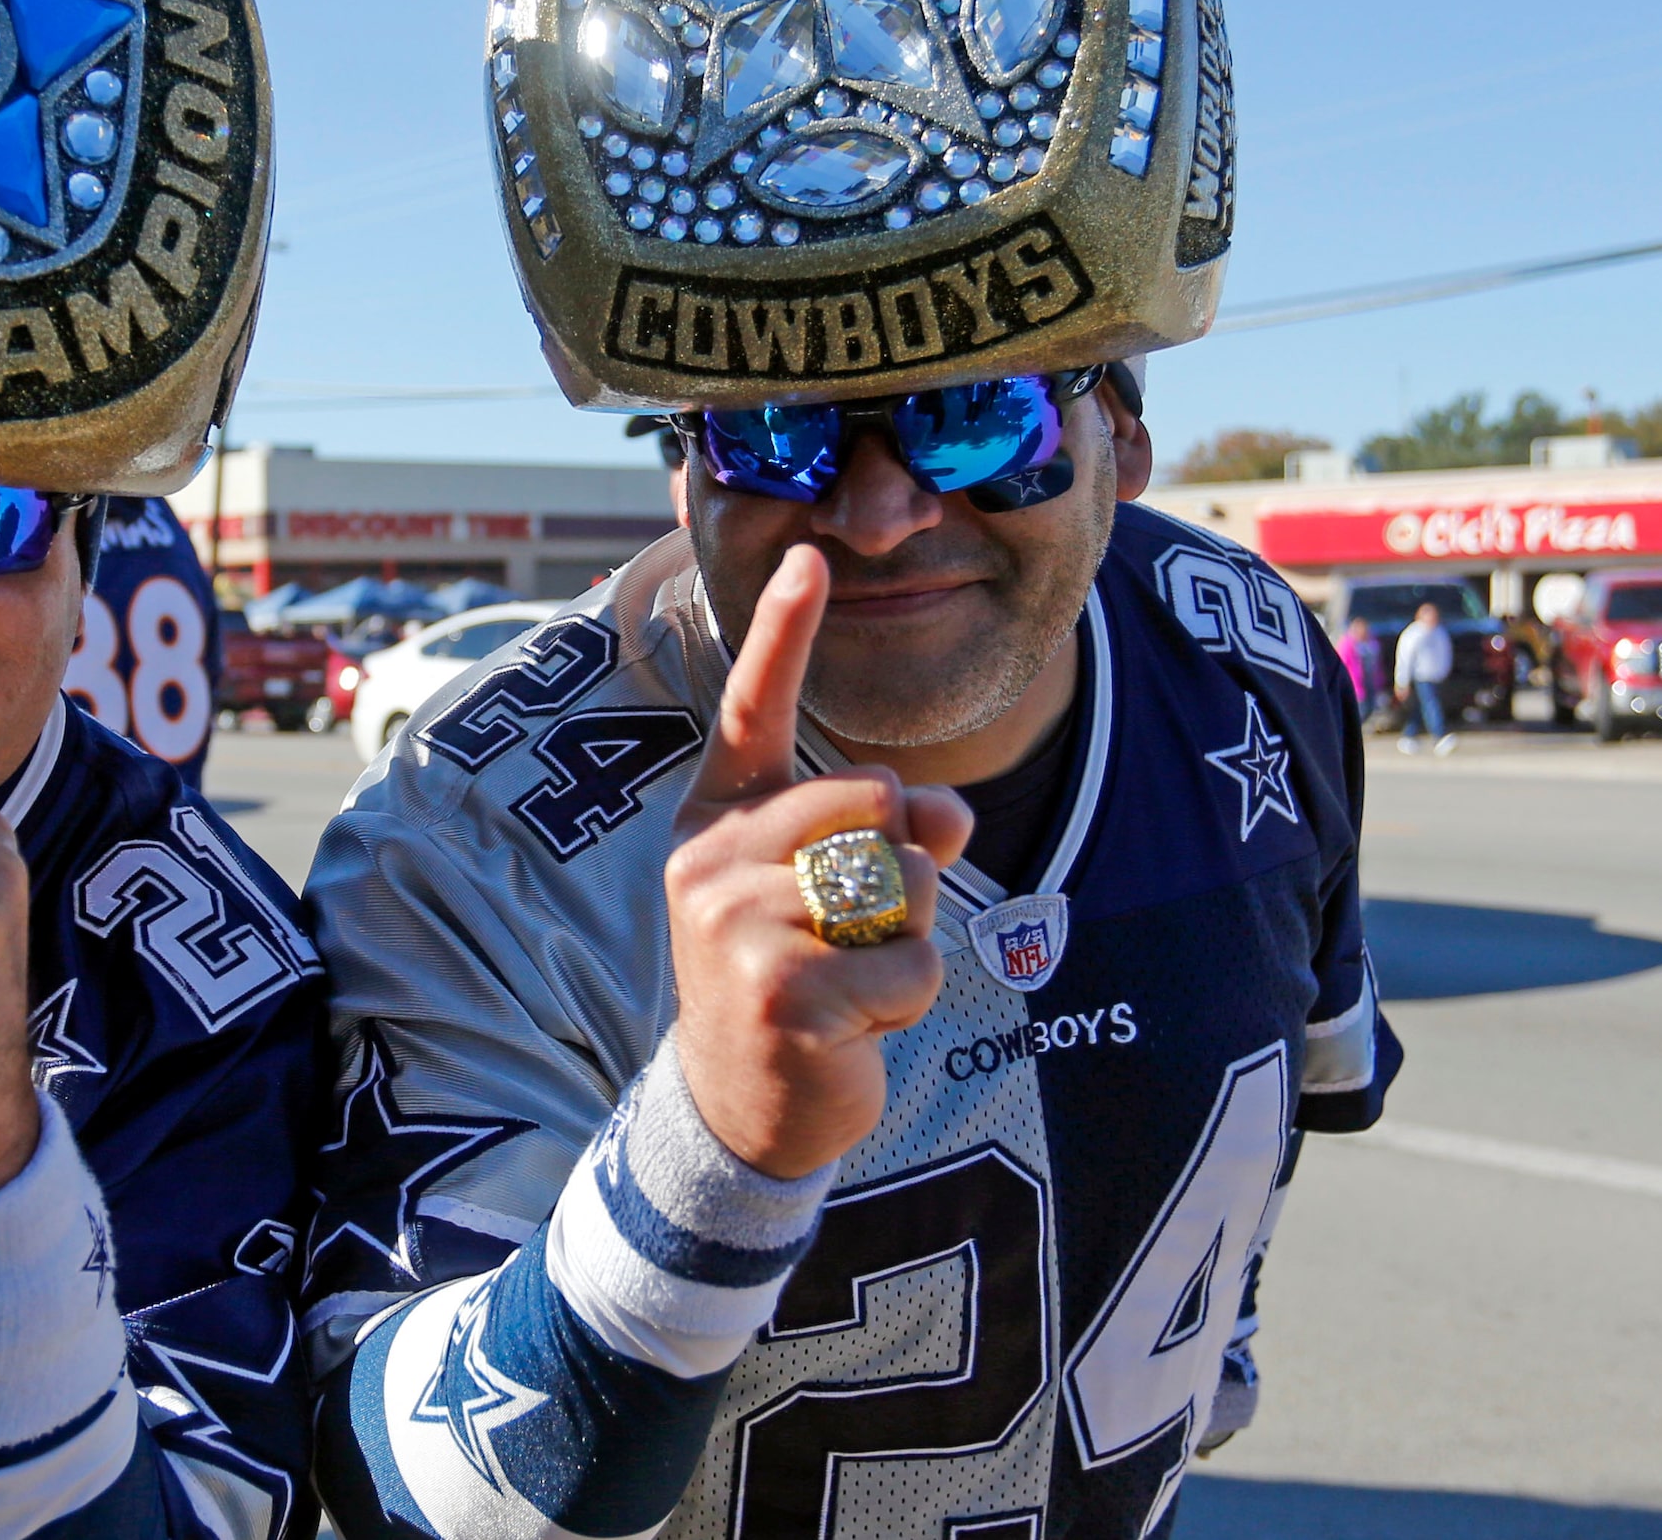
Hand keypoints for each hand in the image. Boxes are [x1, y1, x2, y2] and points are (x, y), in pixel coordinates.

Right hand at [664, 544, 965, 1179]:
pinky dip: (908, 998)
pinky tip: (853, 1025)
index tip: (809, 555)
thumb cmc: (795, 976)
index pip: (754, 709)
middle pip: (871, 797)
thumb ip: (890, 832)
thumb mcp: (836, 890)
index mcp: (720, 816)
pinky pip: (909, 960)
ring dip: (905, 938)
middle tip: (851, 928)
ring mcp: (736, 922)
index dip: (784, 630)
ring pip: (900, 880)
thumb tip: (949, 812)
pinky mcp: (781, 989)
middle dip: (900, 862)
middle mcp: (712, 856)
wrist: (740, 1105)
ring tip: (848, 978)